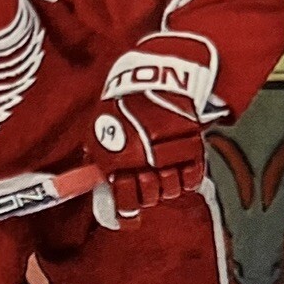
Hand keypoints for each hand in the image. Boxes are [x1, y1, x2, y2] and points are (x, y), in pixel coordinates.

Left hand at [89, 32, 218, 217]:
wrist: (159, 73)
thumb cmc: (127, 99)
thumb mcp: (100, 126)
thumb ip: (97, 154)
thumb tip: (89, 178)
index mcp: (115, 162)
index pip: (124, 204)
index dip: (128, 209)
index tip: (130, 206)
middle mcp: (142, 164)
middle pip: (149, 199)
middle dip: (148, 192)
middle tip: (147, 178)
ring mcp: (169, 158)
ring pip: (171, 192)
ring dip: (168, 183)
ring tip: (163, 167)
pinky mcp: (193, 150)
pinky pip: (193, 178)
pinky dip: (188, 175)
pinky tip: (180, 164)